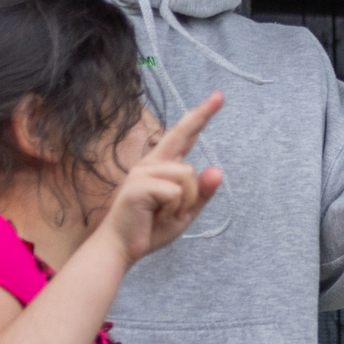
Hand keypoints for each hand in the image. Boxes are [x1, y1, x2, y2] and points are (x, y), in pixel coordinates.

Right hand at [100, 93, 223, 264]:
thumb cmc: (150, 229)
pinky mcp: (139, 185)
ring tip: (164, 214)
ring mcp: (143, 172)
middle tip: (221, 95)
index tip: (217, 97)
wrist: (122, 248)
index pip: (184, 137)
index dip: (199, 116)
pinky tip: (156, 215)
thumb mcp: (185, 213)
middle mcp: (151, 163)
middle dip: (201, 116)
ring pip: (188, 176)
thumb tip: (218, 170)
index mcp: (161, 167)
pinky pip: (177, 193)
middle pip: (182, 136)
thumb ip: (202, 193)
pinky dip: (174, 209)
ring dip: (185, 202)